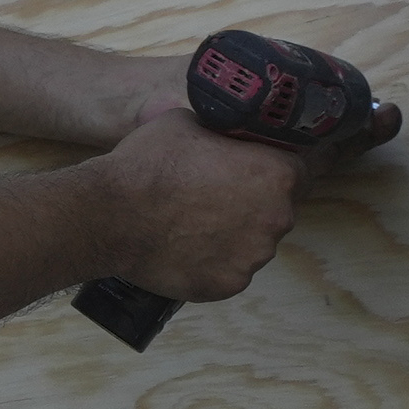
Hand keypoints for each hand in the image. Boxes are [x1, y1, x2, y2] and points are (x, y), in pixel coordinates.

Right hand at [89, 108, 312, 303]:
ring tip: (192, 226)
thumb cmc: (149, 163)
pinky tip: (184, 249)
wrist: (110, 214)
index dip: (274, 170)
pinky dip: (212, 262)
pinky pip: (229, 270)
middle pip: (277, 211)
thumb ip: (222, 134)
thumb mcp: (188, 123)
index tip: (250, 172)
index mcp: (276, 174)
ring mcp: (253, 257)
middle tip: (213, 197)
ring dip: (233, 235)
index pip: (299, 172)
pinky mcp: (229, 285)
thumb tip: (224, 138)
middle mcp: (276, 218)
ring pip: (253, 244)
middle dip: (253, 204)